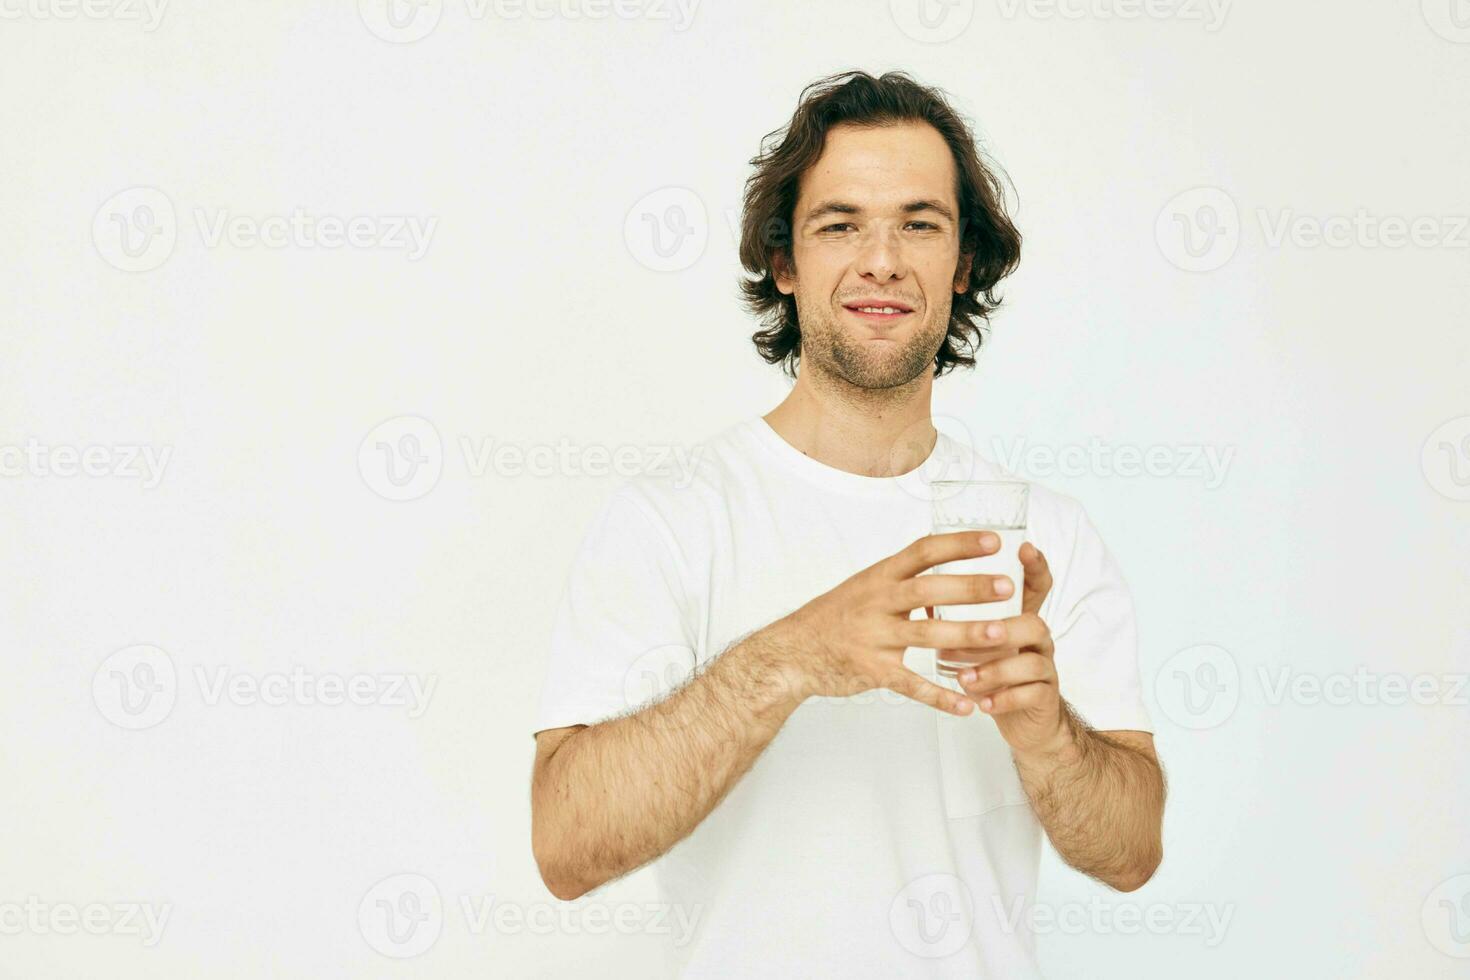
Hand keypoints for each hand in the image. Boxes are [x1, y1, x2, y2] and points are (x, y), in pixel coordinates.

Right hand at [773, 531, 1020, 716]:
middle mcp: (877, 601)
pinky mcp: (872, 670)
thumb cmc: (833, 617)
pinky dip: (940, 696)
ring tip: (1001, 636)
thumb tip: (940, 560)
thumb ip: (899, 579)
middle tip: (1008, 587)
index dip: (959, 544)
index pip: (923, 551)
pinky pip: (911, 684)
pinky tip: (966, 704)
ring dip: (966, 635)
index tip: (994, 540)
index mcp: (879, 576)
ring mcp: (874, 636)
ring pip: (927, 634)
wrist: (792, 652)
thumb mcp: (863, 587)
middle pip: (929, 589)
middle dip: (971, 588)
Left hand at [937, 543, 1069, 755]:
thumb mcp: (977, 641)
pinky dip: (1004, 699)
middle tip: (983, 632)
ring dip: (996, 670)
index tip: (1023, 548)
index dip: (1034, 567)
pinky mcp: (1043, 698)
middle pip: (1035, 623)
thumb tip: (920, 588)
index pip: (1035, 587)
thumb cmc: (993, 671)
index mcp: (1020, 619)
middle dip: (1005, 627)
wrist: (1023, 718)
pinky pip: (1030, 696)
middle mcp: (1036, 641)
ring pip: (1031, 662)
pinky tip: (982, 703)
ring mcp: (1044, 669)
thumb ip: (959, 617)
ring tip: (966, 678)